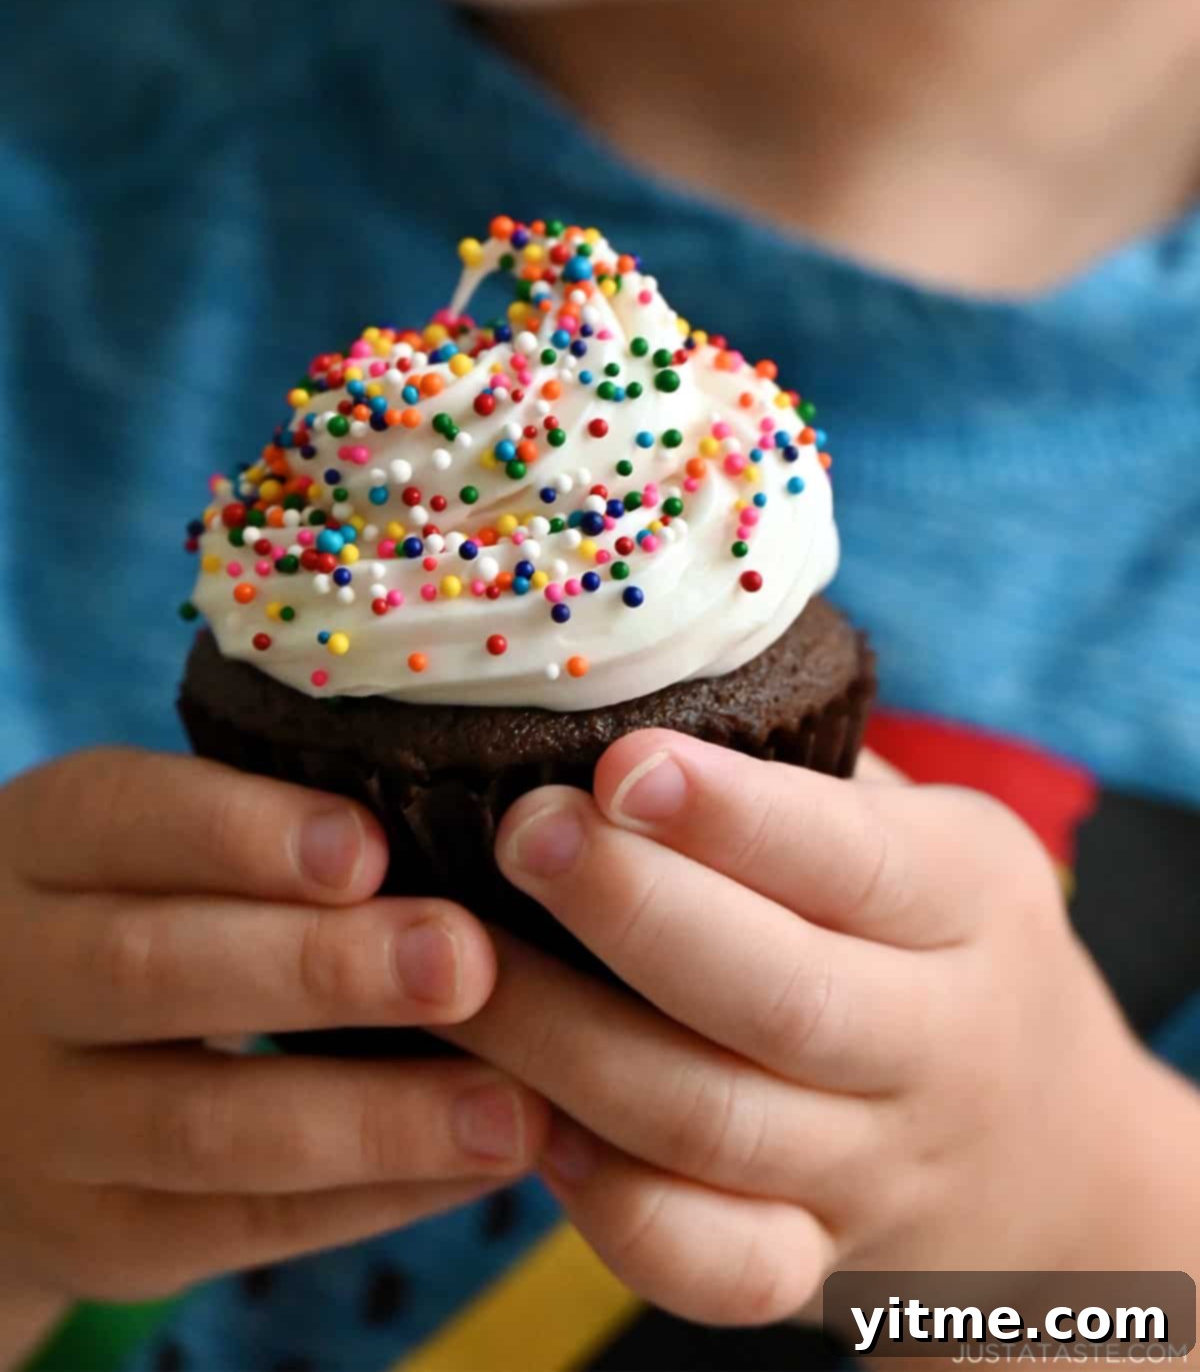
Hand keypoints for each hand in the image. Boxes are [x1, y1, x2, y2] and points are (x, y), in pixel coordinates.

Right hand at [0, 747, 548, 1306]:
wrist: (6, 1085)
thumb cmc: (141, 910)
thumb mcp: (148, 843)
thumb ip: (262, 820)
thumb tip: (464, 803)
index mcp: (42, 845)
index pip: (126, 821)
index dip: (244, 835)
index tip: (368, 847)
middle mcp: (21, 980)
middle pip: (154, 972)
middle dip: (321, 969)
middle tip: (463, 961)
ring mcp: (49, 1123)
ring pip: (203, 1126)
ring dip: (374, 1117)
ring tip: (510, 1105)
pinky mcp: (105, 1232)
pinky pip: (242, 1223)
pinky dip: (376, 1196)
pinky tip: (482, 1160)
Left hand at [440, 731, 1145, 1326]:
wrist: (1055, 1150)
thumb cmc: (939, 935)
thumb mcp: (925, 834)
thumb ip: (804, 772)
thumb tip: (616, 678)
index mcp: (970, 900)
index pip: (851, 858)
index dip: (730, 816)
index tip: (619, 766)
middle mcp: (936, 1041)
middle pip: (779, 1000)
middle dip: (632, 913)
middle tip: (520, 836)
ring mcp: (878, 1167)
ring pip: (712, 1126)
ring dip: (567, 1048)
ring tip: (459, 968)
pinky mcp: (821, 1264)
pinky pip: (713, 1265)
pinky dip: (614, 1208)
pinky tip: (530, 1122)